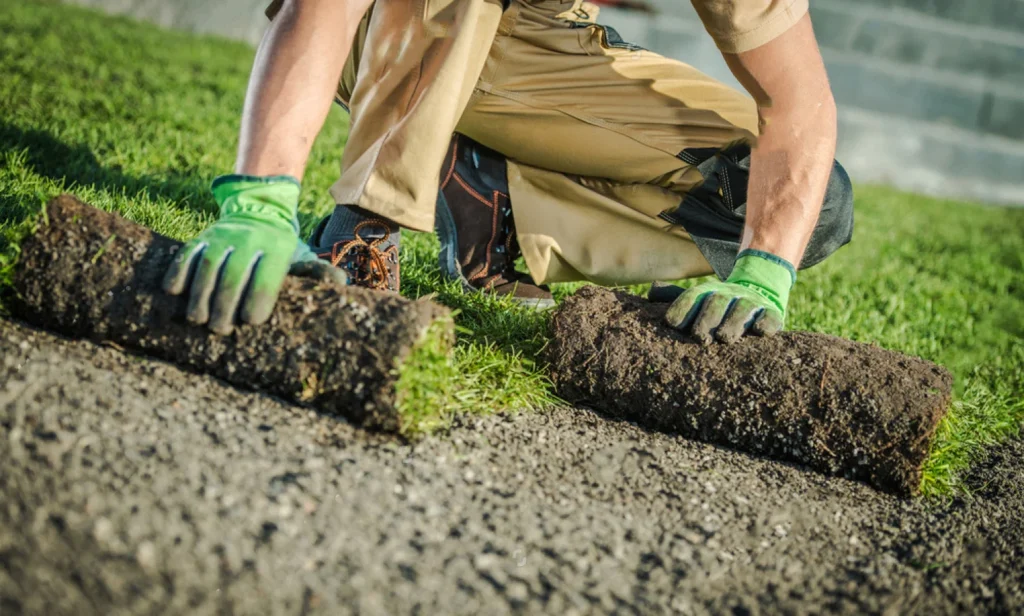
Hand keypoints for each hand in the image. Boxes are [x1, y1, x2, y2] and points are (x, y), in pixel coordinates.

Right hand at [163, 175, 344, 334]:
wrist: (259, 209)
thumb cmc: (282, 248)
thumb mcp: (301, 255)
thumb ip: (315, 271)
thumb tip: (339, 283)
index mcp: (278, 248)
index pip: (267, 275)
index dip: (258, 298)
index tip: (250, 321)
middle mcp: (250, 239)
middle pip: (235, 272)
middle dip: (225, 302)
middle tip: (219, 329)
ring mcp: (224, 236)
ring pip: (208, 263)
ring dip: (200, 292)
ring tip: (196, 319)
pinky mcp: (203, 236)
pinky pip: (188, 252)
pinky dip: (179, 270)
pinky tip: (173, 292)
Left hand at [664, 249, 794, 343]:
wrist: (760, 289)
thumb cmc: (719, 303)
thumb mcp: (698, 298)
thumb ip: (674, 297)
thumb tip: (651, 292)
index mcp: (708, 291)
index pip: (692, 296)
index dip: (681, 308)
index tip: (671, 324)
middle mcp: (729, 294)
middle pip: (717, 302)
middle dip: (707, 318)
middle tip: (700, 337)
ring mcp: (751, 303)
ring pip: (743, 309)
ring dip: (734, 322)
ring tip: (725, 338)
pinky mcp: (772, 313)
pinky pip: (771, 316)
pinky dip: (766, 323)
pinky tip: (759, 331)